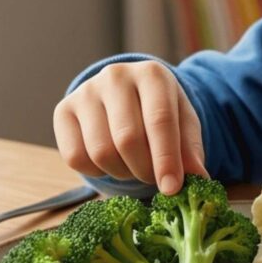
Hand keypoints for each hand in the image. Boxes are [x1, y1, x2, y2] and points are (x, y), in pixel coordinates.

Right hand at [53, 61, 207, 194]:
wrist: (127, 93)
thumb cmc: (160, 111)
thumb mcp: (183, 124)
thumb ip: (191, 150)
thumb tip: (199, 179)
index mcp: (152, 74)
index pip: (159, 119)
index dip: (166, 158)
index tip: (172, 188)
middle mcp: (116, 76)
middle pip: (128, 139)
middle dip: (144, 170)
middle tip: (154, 179)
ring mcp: (85, 92)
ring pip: (101, 151)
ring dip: (122, 172)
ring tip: (134, 167)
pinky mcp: (63, 110)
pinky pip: (75, 157)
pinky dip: (96, 171)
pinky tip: (111, 161)